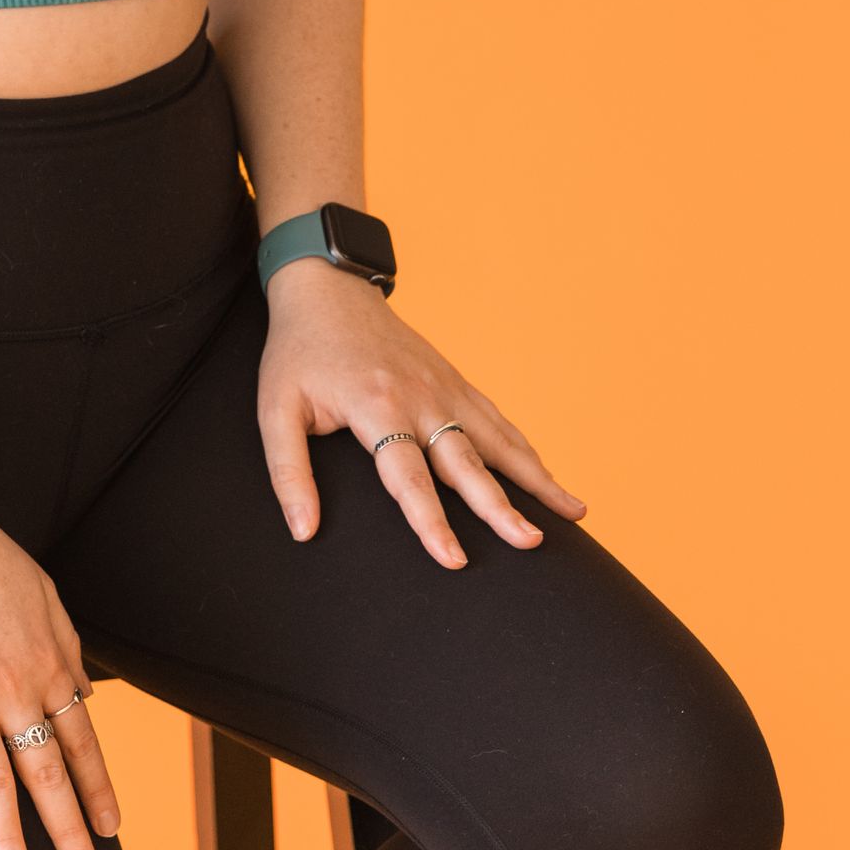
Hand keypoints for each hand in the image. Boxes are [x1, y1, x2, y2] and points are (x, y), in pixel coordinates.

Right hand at [0, 483, 119, 849]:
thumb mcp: (45, 597)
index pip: (83, 742)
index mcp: (49, 665)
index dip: (98, 789)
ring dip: (8, 838)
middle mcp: (16, 689)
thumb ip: (67, 649)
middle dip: (69, 829)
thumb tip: (85, 693)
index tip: (112, 830)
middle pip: (49, 774)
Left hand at [256, 260, 588, 564]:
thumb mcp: (275, 409)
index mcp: (375, 405)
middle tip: (530, 544)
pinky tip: (549, 479)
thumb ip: (288, 472)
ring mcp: (444, 386)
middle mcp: (420, 396)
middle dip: (499, 506)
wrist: (326, 288)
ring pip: (497, 439)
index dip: (430, 521)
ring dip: (535, 478)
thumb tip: (303, 532)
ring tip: (574, 514)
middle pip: (465, 462)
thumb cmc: (297, 354)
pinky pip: (497, 420)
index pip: (407, 476)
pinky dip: (526, 451)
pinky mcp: (455, 380)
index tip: (454, 561)